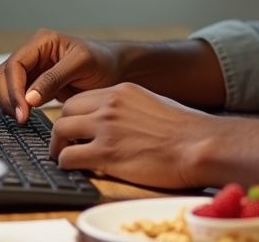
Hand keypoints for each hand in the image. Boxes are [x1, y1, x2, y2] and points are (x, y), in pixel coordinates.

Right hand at [0, 29, 122, 123]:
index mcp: (42, 42)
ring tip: (23, 120)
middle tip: (21, 119)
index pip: (15, 64)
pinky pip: (16, 95)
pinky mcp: (35, 86)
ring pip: (4, 86)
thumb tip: (28, 98)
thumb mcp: (82, 65)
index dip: (13, 88)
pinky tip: (26, 118)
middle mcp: (33, 54)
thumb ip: (54, 78)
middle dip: (7, 97)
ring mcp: (33, 70)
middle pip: (2, 75)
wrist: (117, 71)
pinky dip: (16, 107)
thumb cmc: (104, 62)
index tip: (23, 110)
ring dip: (9, 103)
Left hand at [48, 82, 217, 188]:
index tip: (75, 128)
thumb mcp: (154, 104)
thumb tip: (118, 121)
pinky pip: (68, 157)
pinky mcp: (105, 153)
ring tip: (66, 157)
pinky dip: (67, 164)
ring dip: (59, 147)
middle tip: (66, 143)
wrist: (199, 145)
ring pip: (60, 131)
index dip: (75, 115)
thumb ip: (130, 108)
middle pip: (65, 111)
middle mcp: (110, 105)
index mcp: (122, 91)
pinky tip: (76, 168)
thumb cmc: (186, 130)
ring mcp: (106, 128)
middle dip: (62, 129)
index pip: (82, 98)